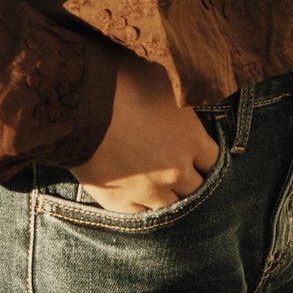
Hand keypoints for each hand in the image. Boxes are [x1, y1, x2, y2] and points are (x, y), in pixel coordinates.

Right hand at [70, 52, 220, 212]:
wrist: (78, 104)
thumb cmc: (120, 82)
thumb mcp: (162, 78)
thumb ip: (182, 95)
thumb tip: (189, 89)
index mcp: (190, 139)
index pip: (214, 159)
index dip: (206, 156)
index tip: (198, 152)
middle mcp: (175, 170)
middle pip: (197, 188)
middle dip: (191, 179)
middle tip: (180, 169)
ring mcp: (148, 191)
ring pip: (172, 207)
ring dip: (170, 197)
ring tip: (159, 185)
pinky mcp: (121, 203)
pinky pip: (141, 214)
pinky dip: (142, 206)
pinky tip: (138, 195)